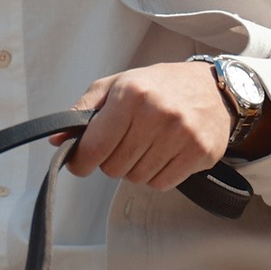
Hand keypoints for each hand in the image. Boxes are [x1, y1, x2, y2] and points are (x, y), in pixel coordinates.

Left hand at [66, 60, 239, 190]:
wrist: (213, 88)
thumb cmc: (158, 87)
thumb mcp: (118, 85)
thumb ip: (84, 110)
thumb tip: (57, 140)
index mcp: (131, 94)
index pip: (95, 146)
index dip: (81, 161)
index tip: (79, 164)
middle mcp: (156, 113)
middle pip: (114, 167)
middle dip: (111, 162)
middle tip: (123, 145)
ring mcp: (181, 134)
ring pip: (136, 178)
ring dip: (134, 169)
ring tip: (146, 146)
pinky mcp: (199, 152)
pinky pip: (161, 184)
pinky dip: (156, 176)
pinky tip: (163, 155)